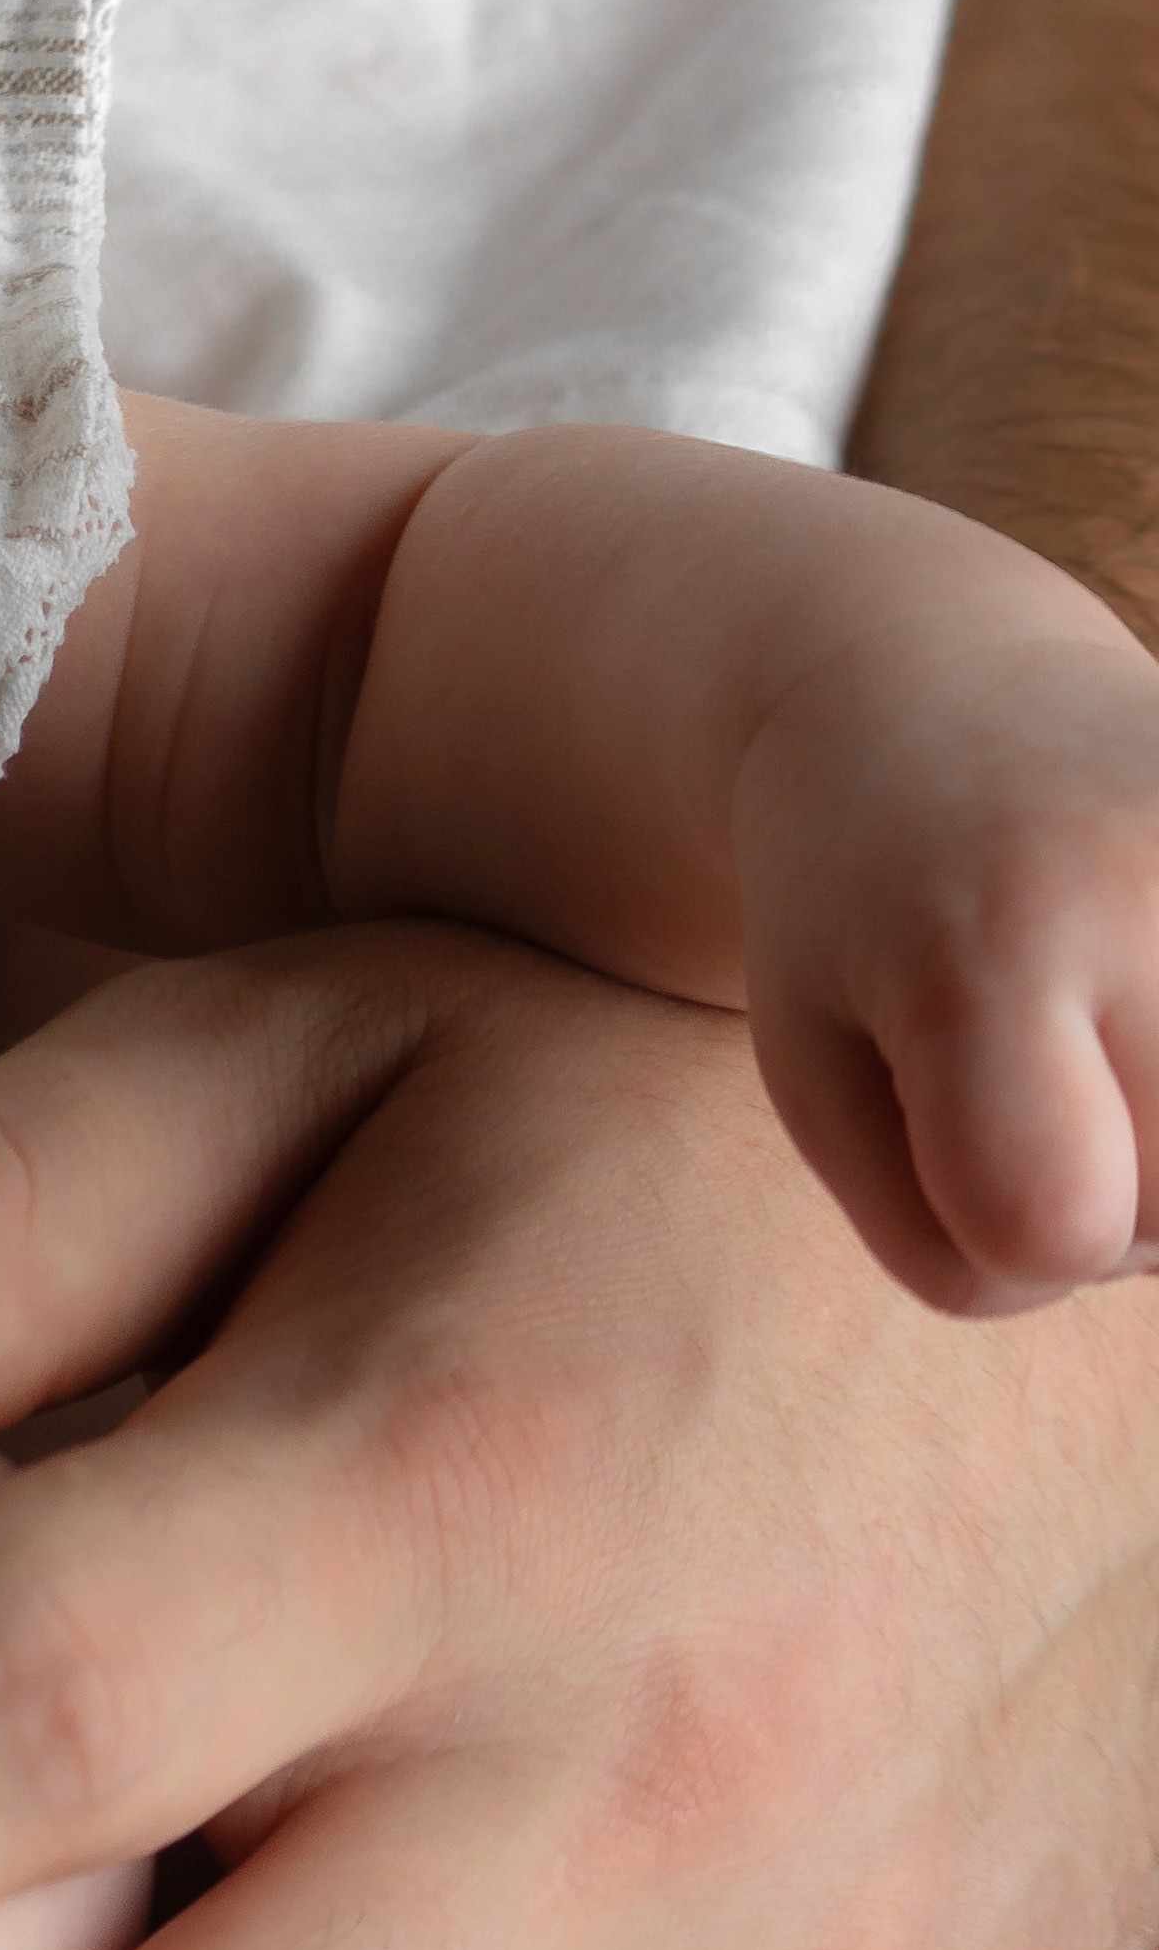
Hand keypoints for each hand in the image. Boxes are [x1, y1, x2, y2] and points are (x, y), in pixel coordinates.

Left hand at [732, 591, 1158, 1307]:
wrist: (946, 695)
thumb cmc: (859, 920)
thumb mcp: (823, 1082)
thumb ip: (953, 1238)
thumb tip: (1152, 1254)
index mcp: (986, 950)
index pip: (1046, 1225)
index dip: (991, 1224)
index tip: (951, 1105)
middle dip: (1098, 1192)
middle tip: (1033, 1049)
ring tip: (1117, 1024)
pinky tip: (1158, 990)